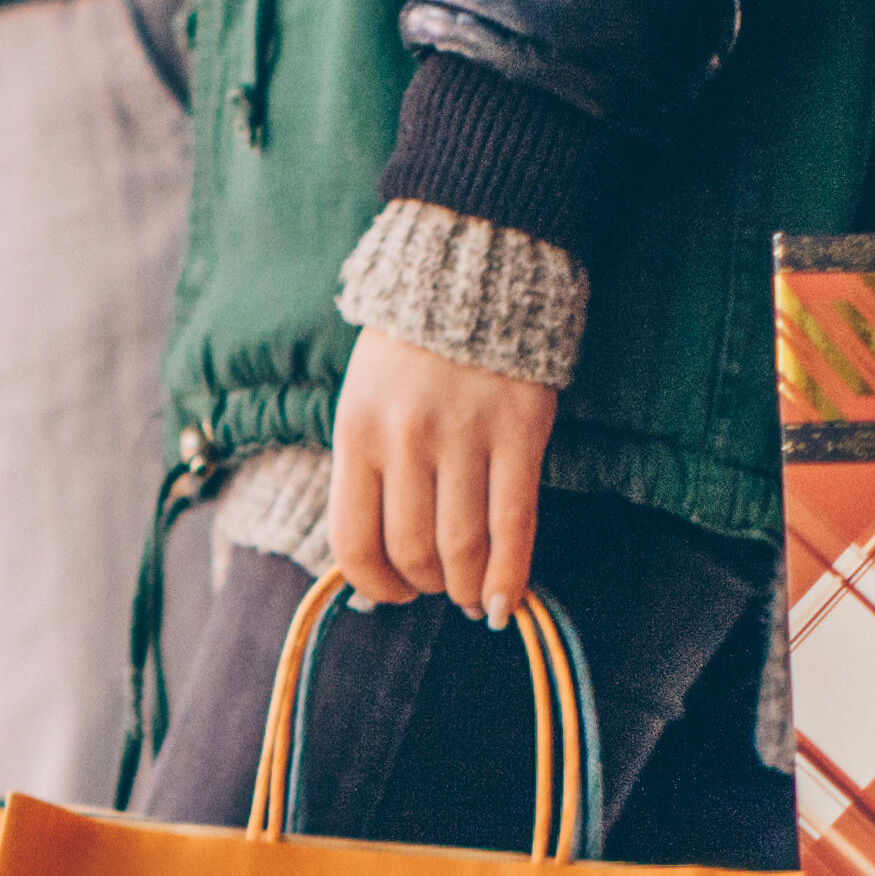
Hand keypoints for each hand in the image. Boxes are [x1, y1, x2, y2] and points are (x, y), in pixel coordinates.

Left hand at [323, 327, 562, 623]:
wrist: (474, 272)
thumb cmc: (411, 349)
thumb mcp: (364, 399)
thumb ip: (369, 469)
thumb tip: (378, 560)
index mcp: (357, 431)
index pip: (354, 540)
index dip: (373, 584)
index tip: (392, 594)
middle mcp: (406, 438)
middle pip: (411, 551)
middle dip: (424, 586)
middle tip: (438, 587)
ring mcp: (465, 436)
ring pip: (462, 547)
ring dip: (467, 588)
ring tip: (474, 596)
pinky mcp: (519, 434)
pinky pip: (514, 524)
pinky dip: (511, 575)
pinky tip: (507, 603)